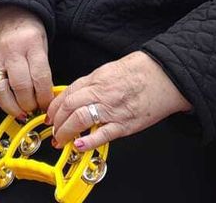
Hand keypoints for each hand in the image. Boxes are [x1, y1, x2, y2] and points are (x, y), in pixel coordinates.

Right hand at [0, 6, 52, 120]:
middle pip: (21, 87)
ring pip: (0, 90)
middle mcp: (11, 50)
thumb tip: (45, 97)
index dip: (45, 97)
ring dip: (11, 107)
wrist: (4, 7)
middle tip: (35, 109)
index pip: (40, 77)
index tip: (48, 106)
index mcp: (31, 43)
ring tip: (20, 113)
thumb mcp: (42, 40)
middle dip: (30, 104)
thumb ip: (42, 66)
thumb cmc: (26, 26)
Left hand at [46, 51, 190, 153]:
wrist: (165, 75)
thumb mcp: (111, 69)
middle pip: (70, 107)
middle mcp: (102, 93)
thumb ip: (94, 82)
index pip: (68, 93)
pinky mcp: (125, 124)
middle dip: (57, 121)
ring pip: (80, 119)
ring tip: (61, 140)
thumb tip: (77, 94)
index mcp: (98, 78)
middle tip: (54, 130)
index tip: (50, 115)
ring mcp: (113, 109)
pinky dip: (88, 142)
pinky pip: (102, 134)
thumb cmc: (142, 70)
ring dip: (66, 132)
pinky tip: (79, 146)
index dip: (55, 106)